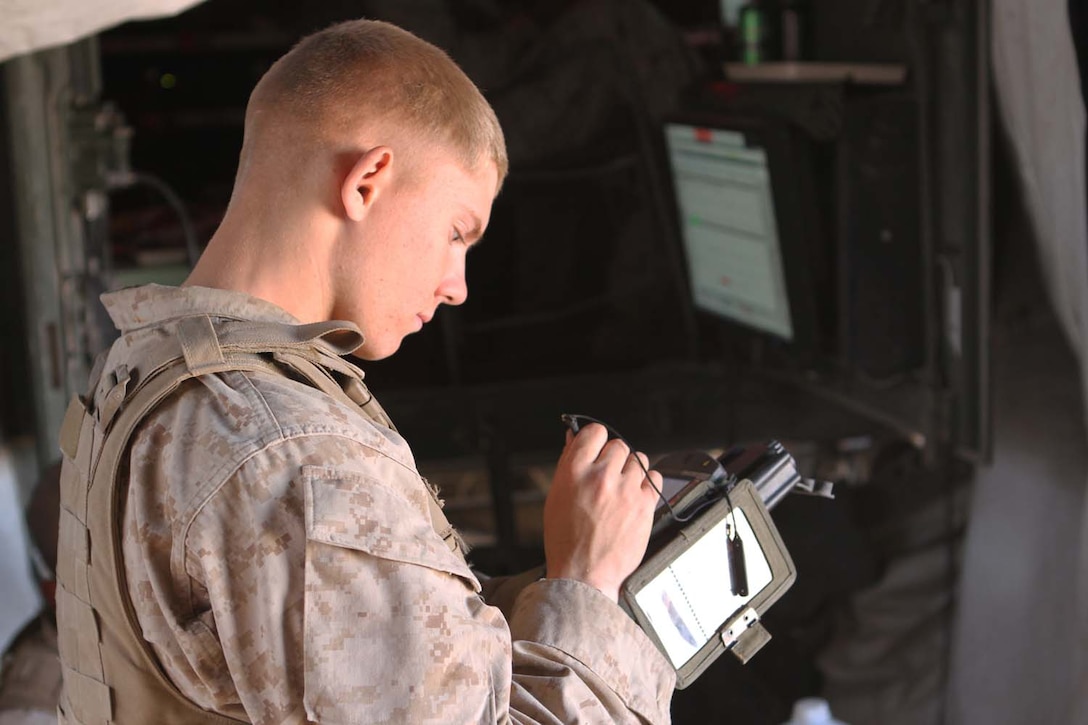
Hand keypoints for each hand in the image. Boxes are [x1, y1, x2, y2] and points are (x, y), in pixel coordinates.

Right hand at [542, 423, 662, 601]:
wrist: (584, 575)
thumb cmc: (567, 540)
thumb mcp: (556, 497)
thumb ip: (568, 464)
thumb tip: (574, 438)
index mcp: (574, 472)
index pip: (594, 432)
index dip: (596, 439)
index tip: (597, 447)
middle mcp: (601, 477)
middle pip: (618, 445)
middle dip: (613, 458)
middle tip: (607, 476)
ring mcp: (625, 491)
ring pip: (639, 459)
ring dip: (631, 469)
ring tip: (622, 488)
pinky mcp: (644, 505)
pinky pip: (655, 477)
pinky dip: (647, 483)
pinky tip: (636, 495)